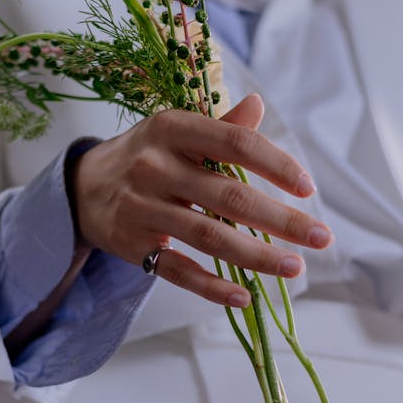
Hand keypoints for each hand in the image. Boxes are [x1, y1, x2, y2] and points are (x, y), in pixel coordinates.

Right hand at [69, 92, 332, 307]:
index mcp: (172, 128)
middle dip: (281, 220)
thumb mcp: (175, 132)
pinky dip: (212, 287)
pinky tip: (244, 297)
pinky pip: (178, 271)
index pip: (235, 143)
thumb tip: (259, 105)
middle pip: (229, 196)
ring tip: (295, 268)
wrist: (81, 188)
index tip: (308, 189)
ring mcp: (142, 208)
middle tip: (321, 237)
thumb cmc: (145, 155)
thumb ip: (220, 127)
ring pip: (208, 236)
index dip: (276, 165)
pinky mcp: (133, 246)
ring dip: (257, 256)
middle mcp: (154, 166)